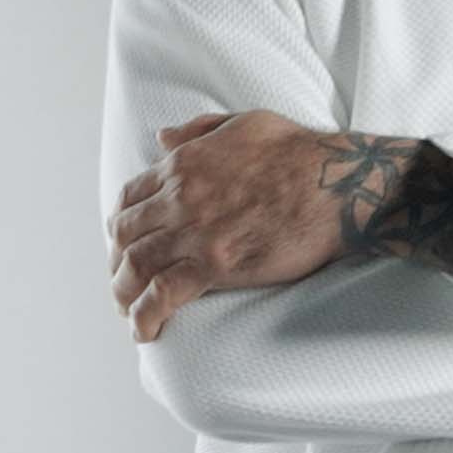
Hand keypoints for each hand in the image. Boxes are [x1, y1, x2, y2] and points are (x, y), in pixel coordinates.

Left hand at [106, 110, 350, 341]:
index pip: (130, 198)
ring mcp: (195, 232)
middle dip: (116, 263)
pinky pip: (163, 293)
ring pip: (135, 266)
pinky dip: (145, 315)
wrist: (336, 183)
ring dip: (123, 293)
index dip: (121, 224)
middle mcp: (180, 197)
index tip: (124, 243)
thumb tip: (161, 137)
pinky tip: (144, 330)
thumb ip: (198, 130)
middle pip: (125, 235)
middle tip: (123, 283)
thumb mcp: (243, 123)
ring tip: (127, 312)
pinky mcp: (216, 265)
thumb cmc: (300, 152)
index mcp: (184, 164)